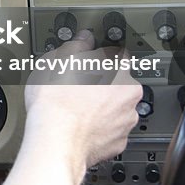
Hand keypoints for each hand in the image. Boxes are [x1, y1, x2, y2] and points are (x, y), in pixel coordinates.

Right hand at [23, 30, 141, 169]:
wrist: (56, 142)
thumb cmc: (57, 103)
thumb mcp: (58, 62)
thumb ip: (76, 46)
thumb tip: (83, 40)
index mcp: (119, 73)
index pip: (117, 54)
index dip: (101, 54)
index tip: (91, 57)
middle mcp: (129, 98)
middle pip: (119, 83)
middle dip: (102, 83)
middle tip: (78, 85)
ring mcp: (125, 123)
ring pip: (116, 108)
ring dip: (102, 106)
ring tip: (76, 107)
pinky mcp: (117, 144)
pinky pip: (110, 130)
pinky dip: (99, 127)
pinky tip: (81, 125)